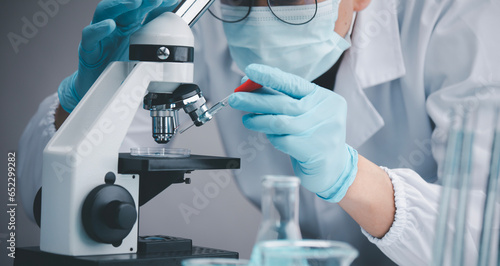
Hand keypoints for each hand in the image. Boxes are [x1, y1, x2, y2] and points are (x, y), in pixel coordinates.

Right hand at [58, 0, 178, 112]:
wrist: (101, 90)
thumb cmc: (121, 68)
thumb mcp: (144, 53)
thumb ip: (158, 41)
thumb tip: (178, 32)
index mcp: (129, 24)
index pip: (142, 6)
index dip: (155, 2)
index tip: (172, 0)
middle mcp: (114, 25)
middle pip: (125, 4)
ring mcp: (101, 35)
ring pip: (106, 12)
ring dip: (120, 4)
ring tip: (135, 2)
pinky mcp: (89, 49)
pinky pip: (90, 36)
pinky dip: (99, 29)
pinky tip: (110, 25)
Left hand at [229, 64, 357, 201]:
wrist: (336, 169)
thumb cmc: (316, 136)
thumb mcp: (307, 112)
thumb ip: (285, 99)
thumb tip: (252, 84)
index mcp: (324, 98)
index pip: (293, 83)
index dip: (270, 76)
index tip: (250, 71)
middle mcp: (325, 112)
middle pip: (282, 103)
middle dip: (255, 99)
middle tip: (235, 98)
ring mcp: (320, 132)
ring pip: (279, 122)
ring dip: (258, 120)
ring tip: (247, 119)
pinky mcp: (312, 151)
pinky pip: (282, 141)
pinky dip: (271, 137)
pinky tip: (268, 136)